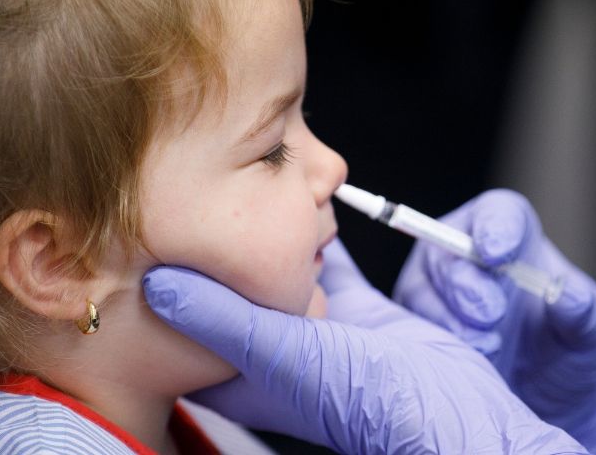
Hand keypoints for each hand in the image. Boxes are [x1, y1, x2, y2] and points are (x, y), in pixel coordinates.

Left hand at [143, 239, 586, 454]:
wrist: (446, 409)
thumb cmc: (362, 399)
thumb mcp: (280, 352)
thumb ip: (220, 316)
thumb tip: (158, 281)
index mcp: (236, 372)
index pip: (181, 322)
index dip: (165, 281)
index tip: (150, 235)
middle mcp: (268, 349)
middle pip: (227, 285)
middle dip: (215, 244)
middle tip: (196, 195)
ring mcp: (311, 329)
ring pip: (274, 267)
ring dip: (267, 230)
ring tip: (247, 187)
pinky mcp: (353, 309)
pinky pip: (325, 259)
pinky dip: (319, 232)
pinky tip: (313, 201)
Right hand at [393, 189, 595, 454]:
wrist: (547, 395)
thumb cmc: (568, 347)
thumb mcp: (590, 331)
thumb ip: (584, 311)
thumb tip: (567, 292)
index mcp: (510, 233)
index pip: (497, 214)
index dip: (494, 228)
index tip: (497, 254)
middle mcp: (464, 252)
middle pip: (447, 249)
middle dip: (466, 282)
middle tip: (491, 315)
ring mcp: (433, 289)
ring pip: (422, 291)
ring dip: (450, 320)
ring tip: (488, 348)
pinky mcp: (414, 325)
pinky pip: (408, 329)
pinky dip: (433, 345)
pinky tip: (461, 365)